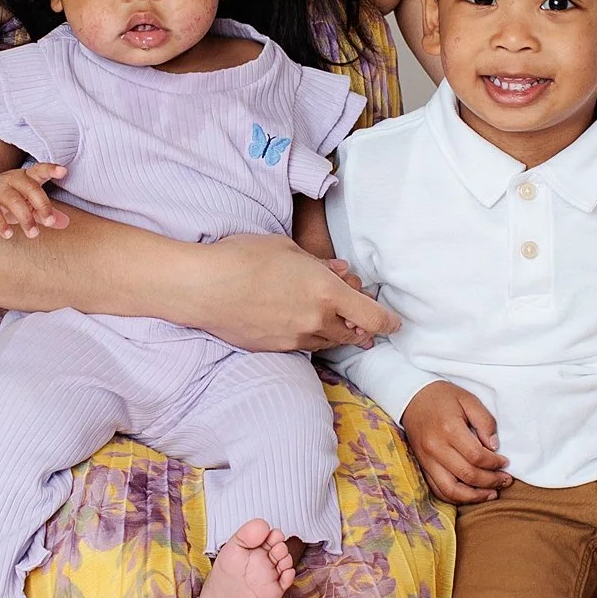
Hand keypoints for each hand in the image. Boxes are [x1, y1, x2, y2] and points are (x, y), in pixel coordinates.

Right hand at [0, 162, 68, 239]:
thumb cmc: (6, 201)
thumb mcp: (27, 205)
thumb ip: (45, 213)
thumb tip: (66, 223)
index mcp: (25, 178)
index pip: (39, 171)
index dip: (51, 170)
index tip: (63, 171)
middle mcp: (11, 180)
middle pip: (30, 187)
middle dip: (42, 204)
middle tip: (50, 221)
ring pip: (13, 200)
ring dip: (25, 218)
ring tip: (33, 234)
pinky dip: (1, 224)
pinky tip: (8, 234)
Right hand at [191, 232, 401, 352]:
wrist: (202, 287)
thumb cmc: (242, 258)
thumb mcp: (287, 249)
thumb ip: (319, 264)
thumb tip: (340, 272)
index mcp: (325, 291)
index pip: (372, 316)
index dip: (388, 322)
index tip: (394, 324)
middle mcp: (315, 319)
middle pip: (352, 333)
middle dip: (360, 327)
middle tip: (362, 320)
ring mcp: (294, 337)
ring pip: (327, 341)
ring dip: (335, 332)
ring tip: (333, 321)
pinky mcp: (275, 348)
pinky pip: (303, 346)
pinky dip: (310, 337)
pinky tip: (301, 325)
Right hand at [402, 382, 510, 503]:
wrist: (411, 397)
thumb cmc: (443, 397)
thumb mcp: (468, 399)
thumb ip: (485, 421)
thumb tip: (494, 447)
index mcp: (449, 429)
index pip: (477, 456)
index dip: (495, 464)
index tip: (505, 462)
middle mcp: (436, 448)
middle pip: (467, 475)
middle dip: (490, 481)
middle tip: (505, 480)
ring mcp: (427, 460)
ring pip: (451, 490)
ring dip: (474, 496)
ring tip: (491, 493)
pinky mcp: (422, 466)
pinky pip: (438, 490)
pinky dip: (456, 497)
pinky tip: (471, 495)